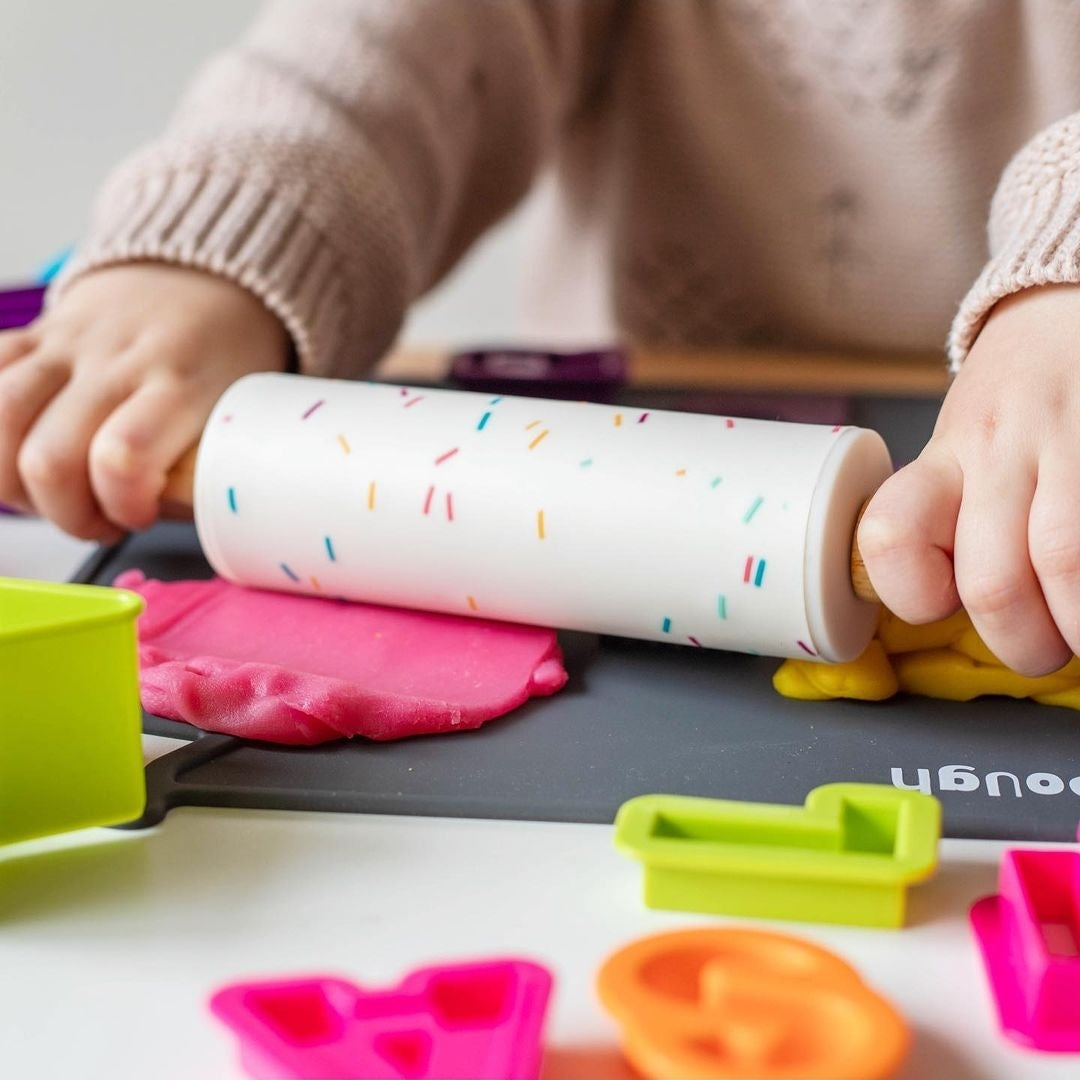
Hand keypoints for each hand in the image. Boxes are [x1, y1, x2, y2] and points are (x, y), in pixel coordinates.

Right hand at [0, 264, 287, 540]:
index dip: (121, 506)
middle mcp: (117, 362)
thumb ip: (203, 469)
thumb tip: (159, 517)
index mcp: (180, 385)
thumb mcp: (241, 412)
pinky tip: (21, 454)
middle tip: (102, 522)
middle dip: (67, 515)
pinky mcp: (32, 335)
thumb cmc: (227, 358)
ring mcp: (67, 345)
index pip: (122, 458)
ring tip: (59, 496)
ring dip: (16, 485)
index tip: (143, 516)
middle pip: (49, 458)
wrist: (202, 277)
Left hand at [858, 284, 1079, 675]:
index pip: (889, 533)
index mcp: (944, 456)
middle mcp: (998, 449)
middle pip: (992, 582)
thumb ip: (951, 509)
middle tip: (1045, 649)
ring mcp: (1068, 441)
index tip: (942, 605)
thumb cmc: (1018, 396)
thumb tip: (953, 602)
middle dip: (1023, 643)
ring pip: (1065, 564)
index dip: (910, 592)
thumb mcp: (963, 441)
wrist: (1073, 306)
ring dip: (1079, 627)